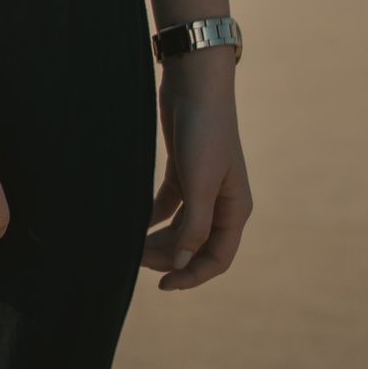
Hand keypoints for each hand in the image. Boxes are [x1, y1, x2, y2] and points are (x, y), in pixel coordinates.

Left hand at [141, 48, 251, 289]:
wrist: (195, 83)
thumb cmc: (204, 132)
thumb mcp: (201, 184)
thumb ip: (194, 226)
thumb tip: (182, 262)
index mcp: (236, 209)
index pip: (218, 257)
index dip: (193, 275)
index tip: (163, 284)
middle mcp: (222, 201)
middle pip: (196, 244)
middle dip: (169, 257)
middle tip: (136, 260)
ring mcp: (202, 185)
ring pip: (180, 226)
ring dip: (160, 239)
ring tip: (132, 246)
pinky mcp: (182, 169)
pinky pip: (168, 204)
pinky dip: (153, 217)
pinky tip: (135, 223)